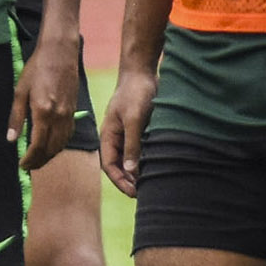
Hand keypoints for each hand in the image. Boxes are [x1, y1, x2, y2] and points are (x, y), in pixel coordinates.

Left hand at [10, 31, 80, 174]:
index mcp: (43, 112)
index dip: (29, 159)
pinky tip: (51, 145)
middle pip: (51, 149)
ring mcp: (68, 114)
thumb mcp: (20, 91)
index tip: (22, 165)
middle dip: (39, 161)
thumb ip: (16, 117)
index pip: (38, 146)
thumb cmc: (37, 68)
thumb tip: (12, 139)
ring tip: (38, 159)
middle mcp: (58, 116)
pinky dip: (59, 144)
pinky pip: (68, 135)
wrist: (59, 53)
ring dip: (50, 155)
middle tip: (28, 166)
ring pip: (61, 144)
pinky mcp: (73, 110)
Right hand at [100, 65, 156, 198]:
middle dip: (128, 181)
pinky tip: (158, 166)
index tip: (134, 192)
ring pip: (130, 159)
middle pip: (118, 165)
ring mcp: (127, 133)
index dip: (119, 181)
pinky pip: (140, 149)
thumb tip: (131, 170)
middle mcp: (115, 137)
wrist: (143, 71)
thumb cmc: (136, 92)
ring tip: (151, 184)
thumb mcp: (134, 119)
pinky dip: (146, 160)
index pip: (109, 165)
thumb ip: (132, 144)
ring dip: (137, 172)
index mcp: (108, 135)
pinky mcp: (139, 129)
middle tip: (144, 193)